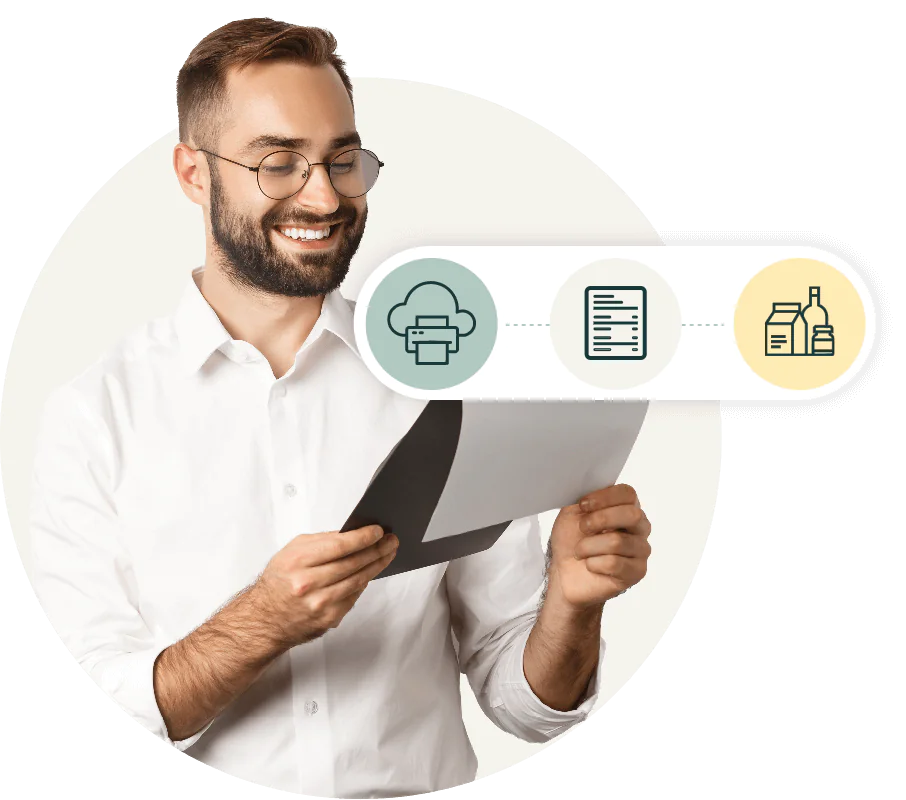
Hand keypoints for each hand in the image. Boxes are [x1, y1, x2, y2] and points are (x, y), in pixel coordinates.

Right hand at [251, 525, 398, 646]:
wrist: (265, 619)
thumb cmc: (279, 581)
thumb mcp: (291, 552)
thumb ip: (321, 541)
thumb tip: (352, 534)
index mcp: (297, 562)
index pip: (339, 546)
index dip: (363, 537)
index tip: (378, 531)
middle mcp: (308, 584)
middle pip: (353, 563)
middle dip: (376, 550)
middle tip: (391, 541)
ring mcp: (320, 604)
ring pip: (358, 580)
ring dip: (377, 565)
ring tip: (388, 553)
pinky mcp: (329, 618)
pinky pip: (354, 596)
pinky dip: (364, 582)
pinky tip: (370, 572)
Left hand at [547, 484, 650, 609]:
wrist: (564, 572)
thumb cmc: (571, 540)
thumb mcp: (572, 513)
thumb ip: (584, 499)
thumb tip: (586, 483)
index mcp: (626, 507)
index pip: (628, 493)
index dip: (605, 497)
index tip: (583, 505)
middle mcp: (639, 527)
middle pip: (631, 514)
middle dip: (600, 520)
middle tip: (582, 528)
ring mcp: (640, 550)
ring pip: (618, 541)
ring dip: (589, 546)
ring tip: (580, 551)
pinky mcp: (636, 572)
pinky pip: (614, 563)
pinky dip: (593, 563)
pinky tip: (590, 565)